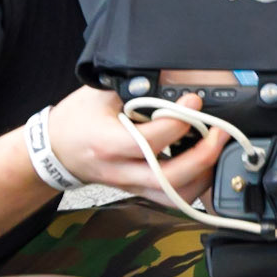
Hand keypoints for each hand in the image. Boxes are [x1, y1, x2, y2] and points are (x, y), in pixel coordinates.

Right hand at [46, 86, 226, 205]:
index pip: (149, 141)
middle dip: (203, 156)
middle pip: (169, 177)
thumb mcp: (100, 93)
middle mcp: (121, 170)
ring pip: (175, 195)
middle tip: (220, 132)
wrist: (56, 149)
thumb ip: (134, 88)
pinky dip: (195, 185)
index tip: (193, 100)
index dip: (178, 121)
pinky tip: (205, 166)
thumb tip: (169, 77)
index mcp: (108, 143)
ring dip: (203, 175)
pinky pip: (172, 198)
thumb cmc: (76, 119)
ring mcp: (131, 185)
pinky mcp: (139, 191)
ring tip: (217, 148)